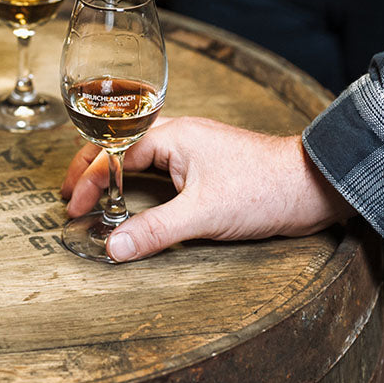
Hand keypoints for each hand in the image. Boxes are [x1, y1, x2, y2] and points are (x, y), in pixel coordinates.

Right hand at [61, 116, 354, 261]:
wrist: (314, 185)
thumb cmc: (264, 189)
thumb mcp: (203, 214)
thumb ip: (155, 230)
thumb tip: (114, 248)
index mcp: (171, 135)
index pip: (113, 153)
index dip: (88, 180)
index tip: (73, 207)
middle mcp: (178, 134)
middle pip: (118, 146)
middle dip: (89, 170)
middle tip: (69, 195)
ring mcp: (192, 148)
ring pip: (137, 155)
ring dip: (112, 173)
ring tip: (92, 195)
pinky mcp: (204, 165)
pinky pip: (157, 167)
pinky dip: (135, 180)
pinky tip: (132, 195)